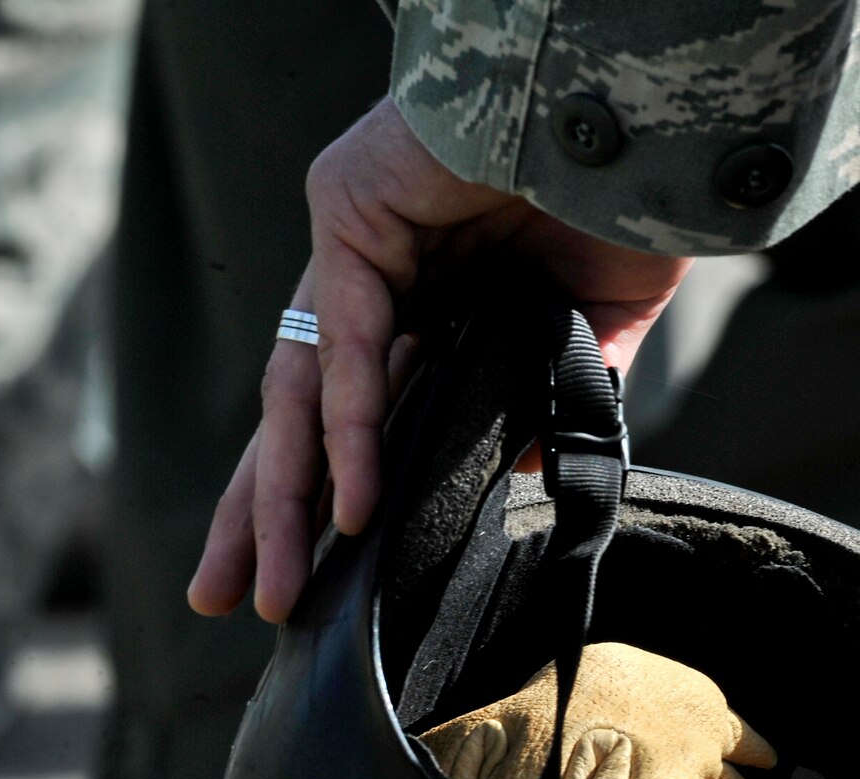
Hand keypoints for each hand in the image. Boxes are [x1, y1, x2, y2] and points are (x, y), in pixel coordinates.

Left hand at [189, 97, 691, 621]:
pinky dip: (351, 429)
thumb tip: (523, 472)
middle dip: (257, 514)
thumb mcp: (597, 318)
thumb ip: (553, 394)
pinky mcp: (349, 213)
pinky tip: (354, 505)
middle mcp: (369, 281)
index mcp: (419, 305)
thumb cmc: (622, 187)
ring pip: (297, 392)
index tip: (300, 583)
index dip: (319, 497)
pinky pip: (350, 344)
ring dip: (283, 499)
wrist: (639, 95)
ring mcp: (349, 246)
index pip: (345, 418)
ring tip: (275, 591)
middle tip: (219, 601)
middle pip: (291, 415)